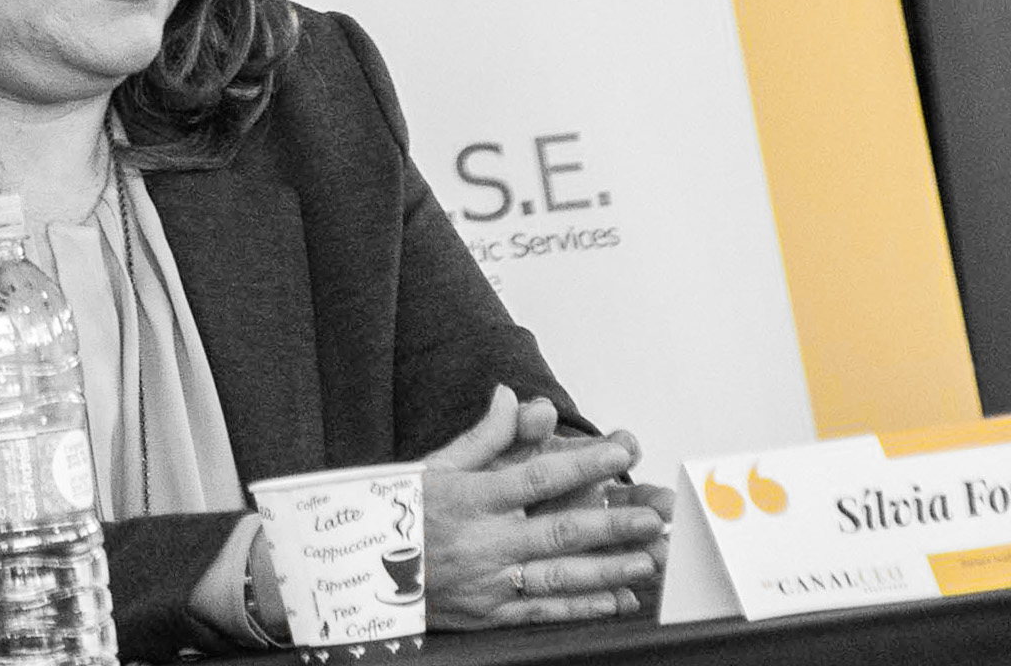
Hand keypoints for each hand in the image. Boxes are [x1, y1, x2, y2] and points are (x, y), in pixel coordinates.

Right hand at [421, 387, 667, 627]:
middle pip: (559, 532)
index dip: (582, 465)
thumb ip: (484, 436)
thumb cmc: (399, 514)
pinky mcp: (489, 614)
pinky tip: (616, 599)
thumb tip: (513, 396)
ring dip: (608, 568)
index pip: (536, 477)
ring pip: (559, 576)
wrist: (358, 570)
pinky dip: (583, 607)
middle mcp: (482, 540)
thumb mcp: (434, 466)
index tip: (619, 453)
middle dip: (612, 525)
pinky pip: (544, 611)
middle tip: (652, 517)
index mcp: (470, 497)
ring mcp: (487, 582)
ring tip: (647, 558)